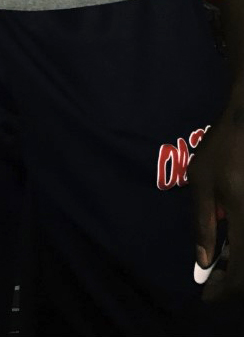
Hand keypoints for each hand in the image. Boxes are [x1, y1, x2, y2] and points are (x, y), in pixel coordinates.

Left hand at [189, 100, 243, 300]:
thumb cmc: (222, 147)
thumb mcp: (202, 181)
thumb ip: (203, 222)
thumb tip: (204, 262)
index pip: (240, 273)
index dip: (224, 290)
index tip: (207, 295)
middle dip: (234, 283)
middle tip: (213, 281)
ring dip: (240, 267)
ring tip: (221, 262)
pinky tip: (232, 244)